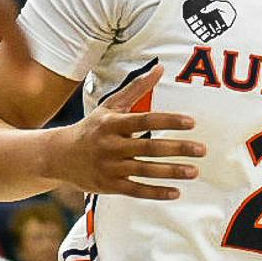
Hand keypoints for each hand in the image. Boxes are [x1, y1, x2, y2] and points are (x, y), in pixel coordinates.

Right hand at [45, 63, 204, 199]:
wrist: (59, 156)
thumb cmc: (92, 127)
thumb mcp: (111, 106)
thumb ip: (137, 88)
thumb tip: (160, 68)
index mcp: (112, 123)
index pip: (145, 120)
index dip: (168, 121)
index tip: (191, 122)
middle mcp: (111, 145)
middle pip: (149, 147)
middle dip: (177, 149)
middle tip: (202, 150)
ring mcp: (110, 167)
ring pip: (145, 171)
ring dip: (172, 172)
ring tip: (195, 171)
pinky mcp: (109, 186)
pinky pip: (136, 190)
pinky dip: (156, 192)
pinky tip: (176, 192)